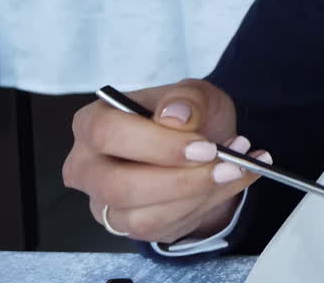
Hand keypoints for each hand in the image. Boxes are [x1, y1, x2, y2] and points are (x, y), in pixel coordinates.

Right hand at [62, 79, 272, 243]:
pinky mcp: (127, 226)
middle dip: (180, 180)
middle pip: (117, 186)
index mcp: (93, 123)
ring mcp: (104, 202)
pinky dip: (205, 206)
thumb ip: (187, 98)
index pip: (107, 134)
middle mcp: (88, 167)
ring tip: (235, 169)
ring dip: (198, 196)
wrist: (204, 147)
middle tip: (227, 165)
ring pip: (141, 216)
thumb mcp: (195, 94)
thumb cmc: (188, 117)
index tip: (204, 147)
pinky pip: (161, 229)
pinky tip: (229, 183)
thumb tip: (175, 115)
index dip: (157, 144)